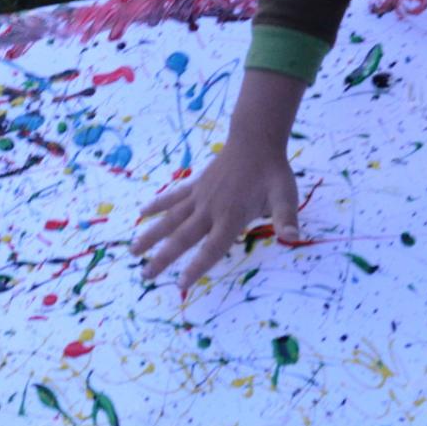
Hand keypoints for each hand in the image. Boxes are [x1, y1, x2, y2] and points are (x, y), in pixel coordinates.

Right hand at [131, 67, 306, 290]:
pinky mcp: (196, 185)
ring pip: (170, 219)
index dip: (195, 267)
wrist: (256, 140)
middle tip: (144, 275)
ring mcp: (199, 197)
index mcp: (231, 217)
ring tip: (133, 251)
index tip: (180, 284)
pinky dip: (158, 205)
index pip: (210, 248)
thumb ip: (286, 219)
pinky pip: (173, 197)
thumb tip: (293, 238)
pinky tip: (141, 213)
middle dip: (163, 258)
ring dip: (151, 235)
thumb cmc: (273, 173)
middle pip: (182, 238)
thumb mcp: (285, 196)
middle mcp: (210, 210)